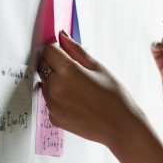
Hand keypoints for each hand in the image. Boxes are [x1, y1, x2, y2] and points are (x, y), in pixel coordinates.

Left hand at [38, 30, 141, 148]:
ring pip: (44, 83)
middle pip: (43, 66)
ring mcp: (52, 105)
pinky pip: (49, 100)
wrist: (120, 126)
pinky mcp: (53, 118)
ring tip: (77, 87)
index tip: (62, 50)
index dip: (55, 47)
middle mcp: (55, 88)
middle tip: (73, 68)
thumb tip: (62, 36)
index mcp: (68, 72)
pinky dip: (58, 97)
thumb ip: (76, 50)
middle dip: (53, 63)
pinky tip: (76, 100)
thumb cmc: (114, 96)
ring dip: (54, 80)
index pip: (48, 50)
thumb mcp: (98, 68)